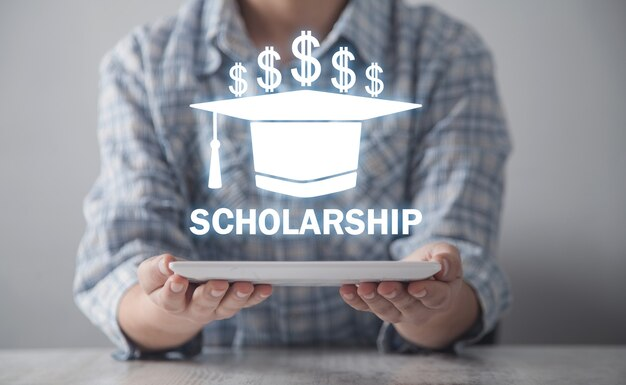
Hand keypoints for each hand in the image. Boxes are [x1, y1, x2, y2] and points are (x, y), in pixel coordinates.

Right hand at [119, 254, 271, 350]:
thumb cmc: (163, 280)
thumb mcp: (152, 273)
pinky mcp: (230, 304)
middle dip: (210, 294)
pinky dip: (256, 296)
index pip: (169, 299)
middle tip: (218, 284)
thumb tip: (167, 262)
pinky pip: (245, 302)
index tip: (177, 279)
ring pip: (226, 307)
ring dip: (237, 297)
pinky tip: (266, 286)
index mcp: (169, 302)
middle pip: (202, 305)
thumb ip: (156, 269)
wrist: (177, 297)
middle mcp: (192, 310)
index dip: (172, 290)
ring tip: (246, 285)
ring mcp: (214, 309)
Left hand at [339, 243, 477, 347]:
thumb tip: (441, 265)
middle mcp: (421, 310)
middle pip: (408, 306)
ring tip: (361, 286)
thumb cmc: (435, 264)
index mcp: (442, 296)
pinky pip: (367, 308)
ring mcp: (399, 312)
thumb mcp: (445, 254)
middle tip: (383, 286)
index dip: (426, 292)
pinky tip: (345, 289)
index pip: (436, 297)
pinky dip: (355, 300)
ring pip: (386, 310)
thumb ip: (448, 258)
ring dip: (372, 299)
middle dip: (394, 296)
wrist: (423, 279)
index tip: (415, 287)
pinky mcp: (381, 308)